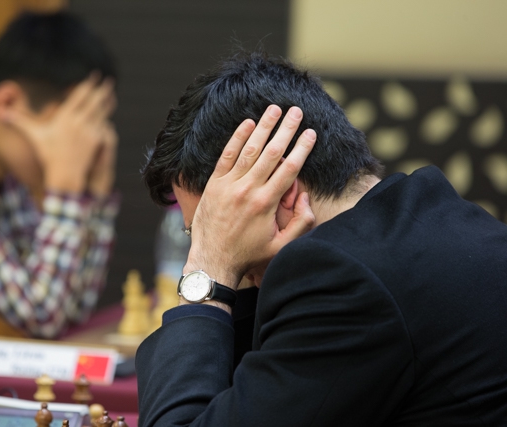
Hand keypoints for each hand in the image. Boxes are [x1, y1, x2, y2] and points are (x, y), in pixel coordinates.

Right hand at [6, 75, 115, 192]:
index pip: (79, 96)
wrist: (63, 174)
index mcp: (64, 117)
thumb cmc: (47, 154)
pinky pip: (104, 125)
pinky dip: (106, 117)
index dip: (87, 85)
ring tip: (111, 91)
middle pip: (93, 101)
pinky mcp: (96, 140)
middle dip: (101, 90)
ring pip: (101, 112)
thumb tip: (1, 113)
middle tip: (108, 80)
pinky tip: (109, 111)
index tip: (94, 75)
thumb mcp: (34, 135)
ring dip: (107, 101)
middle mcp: (78, 122)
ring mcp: (89, 131)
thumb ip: (20, 122)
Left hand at [184, 105, 316, 288]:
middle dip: (286, 129)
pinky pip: (226, 156)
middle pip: (271, 153)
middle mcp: (248, 190)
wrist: (213, 260)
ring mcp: (229, 185)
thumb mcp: (281, 246)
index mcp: (266, 203)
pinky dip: (237, 138)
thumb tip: (306, 197)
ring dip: (263, 127)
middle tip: (296, 111)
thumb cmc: (249, 254)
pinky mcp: (214, 184)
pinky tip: (247, 123)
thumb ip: (301, 223)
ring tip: (274, 109)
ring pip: (249, 150)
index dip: (302, 148)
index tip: (311, 132)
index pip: (289, 168)